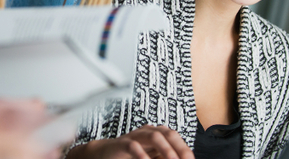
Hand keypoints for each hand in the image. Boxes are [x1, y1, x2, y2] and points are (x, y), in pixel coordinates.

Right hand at [67, 125, 193, 158]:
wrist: (103, 154)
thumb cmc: (130, 156)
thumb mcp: (150, 158)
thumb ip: (163, 158)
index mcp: (157, 134)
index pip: (176, 138)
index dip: (185, 149)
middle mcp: (148, 132)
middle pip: (169, 133)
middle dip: (180, 148)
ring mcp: (135, 136)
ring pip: (154, 136)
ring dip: (166, 150)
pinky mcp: (122, 143)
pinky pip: (134, 146)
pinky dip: (142, 155)